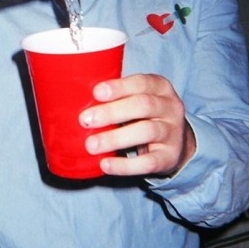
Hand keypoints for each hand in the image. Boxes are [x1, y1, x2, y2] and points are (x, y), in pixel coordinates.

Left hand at [79, 74, 195, 176]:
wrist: (175, 143)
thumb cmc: (143, 115)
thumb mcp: (136, 98)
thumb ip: (115, 96)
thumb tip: (74, 97)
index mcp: (160, 87)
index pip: (142, 82)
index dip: (119, 87)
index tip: (96, 92)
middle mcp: (170, 107)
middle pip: (143, 105)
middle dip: (112, 112)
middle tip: (85, 120)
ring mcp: (173, 133)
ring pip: (147, 132)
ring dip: (115, 138)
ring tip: (91, 145)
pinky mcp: (169, 157)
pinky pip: (149, 162)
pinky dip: (126, 165)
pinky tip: (106, 164)